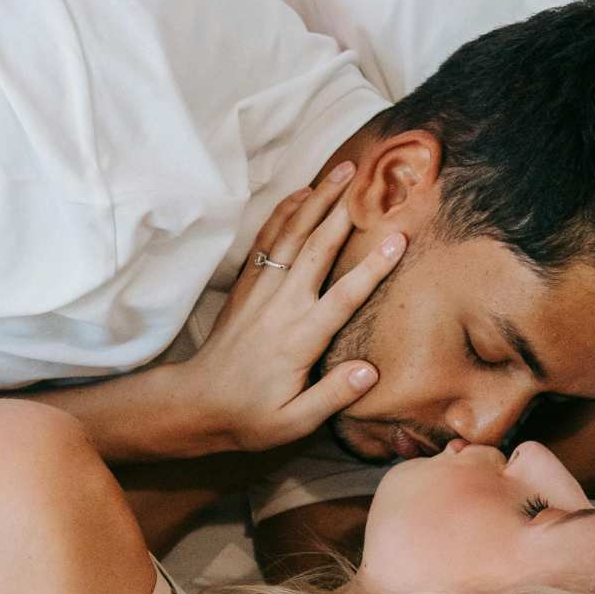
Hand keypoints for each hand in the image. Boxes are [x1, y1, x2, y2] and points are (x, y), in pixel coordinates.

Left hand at [169, 164, 404, 452]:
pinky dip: (284, 212)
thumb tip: (371, 371)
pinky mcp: (246, 287)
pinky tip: (302, 192)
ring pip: (292, 235)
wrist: (197, 403)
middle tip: (368, 178)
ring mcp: (261, 292)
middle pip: (316, 249)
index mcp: (299, 340)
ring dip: (317, 199)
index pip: (343, 298)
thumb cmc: (251, 417)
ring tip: (342, 170)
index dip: (372, 268)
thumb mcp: (294, 423)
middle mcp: (281, 307)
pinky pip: (266, 240)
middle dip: (343, 211)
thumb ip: (333, 396)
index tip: (398, 238)